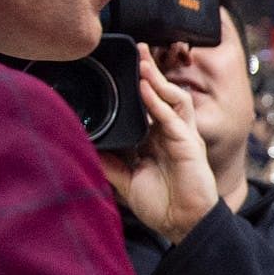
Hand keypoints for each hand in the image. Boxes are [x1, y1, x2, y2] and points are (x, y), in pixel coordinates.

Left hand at [101, 50, 221, 242]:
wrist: (184, 225)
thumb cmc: (163, 205)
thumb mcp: (126, 181)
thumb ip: (109, 163)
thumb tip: (83, 148)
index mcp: (159, 140)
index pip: (150, 105)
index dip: (140, 86)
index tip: (124, 67)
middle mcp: (172, 134)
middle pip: (164, 95)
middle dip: (152, 72)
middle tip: (139, 49)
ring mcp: (183, 138)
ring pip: (174, 99)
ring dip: (158, 80)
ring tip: (144, 63)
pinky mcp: (189, 146)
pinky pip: (173, 118)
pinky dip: (159, 102)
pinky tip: (147, 89)